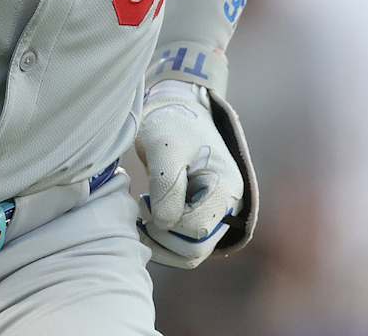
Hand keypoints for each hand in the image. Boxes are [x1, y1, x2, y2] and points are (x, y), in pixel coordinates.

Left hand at [134, 80, 243, 267]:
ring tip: (142, 215)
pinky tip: (147, 218)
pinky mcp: (201, 217)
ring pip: (190, 254)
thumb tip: (165, 224)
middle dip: (162, 238)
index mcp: (225, 187)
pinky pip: (184, 246)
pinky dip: (162, 241)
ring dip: (161, 244)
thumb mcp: (165, 149)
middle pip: (196, 249)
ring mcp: (215, 214)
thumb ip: (167, 186)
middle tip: (141, 212)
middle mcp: (227, 205)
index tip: (145, 201)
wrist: (174, 113)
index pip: (196, 228)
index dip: (166, 222)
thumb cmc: (170, 125)